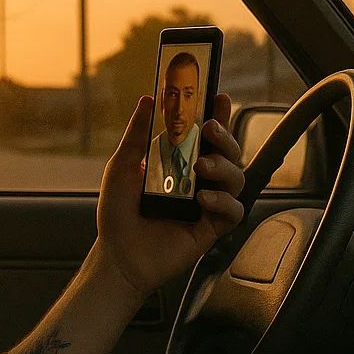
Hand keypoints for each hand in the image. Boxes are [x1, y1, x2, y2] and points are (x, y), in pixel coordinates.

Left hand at [96, 91, 246, 297]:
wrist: (117, 256)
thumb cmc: (117, 214)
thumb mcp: (122, 168)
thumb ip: (136, 135)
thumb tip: (147, 100)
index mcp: (180, 163)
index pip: (207, 136)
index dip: (218, 116)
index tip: (219, 97)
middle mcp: (198, 181)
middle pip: (228, 153)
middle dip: (225, 137)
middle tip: (210, 129)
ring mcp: (208, 205)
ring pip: (237, 179)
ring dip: (224, 167)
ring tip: (202, 166)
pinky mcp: (212, 229)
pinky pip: (233, 212)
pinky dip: (223, 203)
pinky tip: (204, 201)